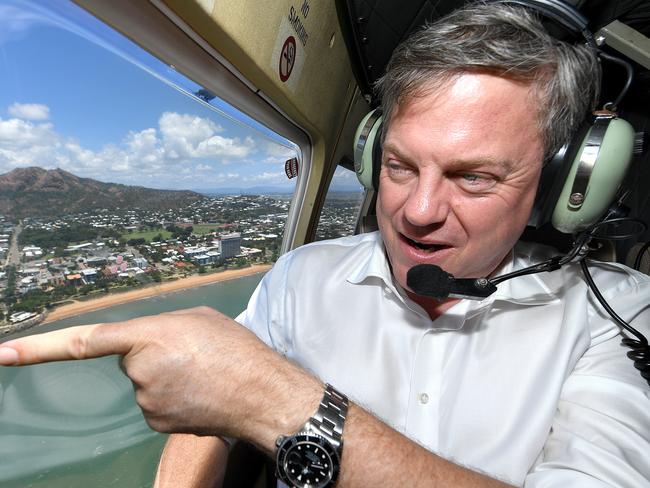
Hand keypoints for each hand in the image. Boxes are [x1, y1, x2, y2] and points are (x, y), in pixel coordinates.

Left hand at [0, 306, 319, 449]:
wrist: (262, 395)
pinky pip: (153, 402)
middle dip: (151, 351)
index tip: (2, 354)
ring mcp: (146, 401)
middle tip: (190, 353)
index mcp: (150, 334)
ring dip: (164, 374)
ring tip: (199, 372)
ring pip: (142, 381)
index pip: (85, 340)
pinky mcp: (155, 423)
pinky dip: (170, 395)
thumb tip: (142, 344)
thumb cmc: (236, 350)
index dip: (39, 348)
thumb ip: (161, 324)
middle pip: (129, 357)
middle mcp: (141, 370)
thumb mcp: (200, 318)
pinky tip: (197, 391)